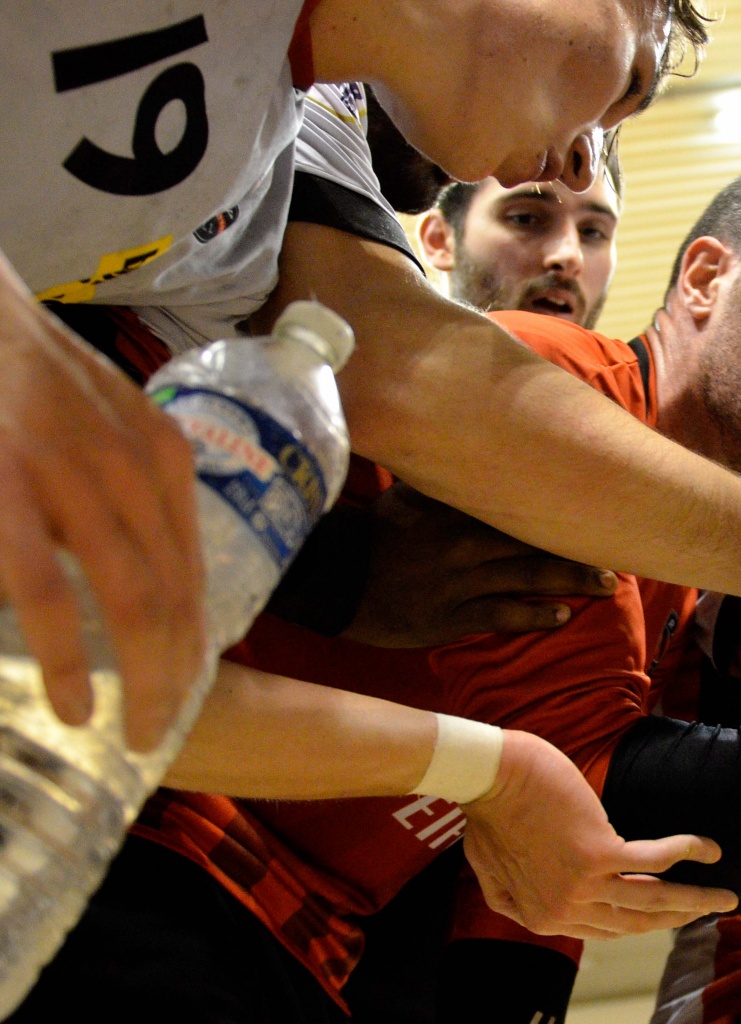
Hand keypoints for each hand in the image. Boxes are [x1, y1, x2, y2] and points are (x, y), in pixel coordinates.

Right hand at [0, 255, 202, 750]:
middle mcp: (134, 467)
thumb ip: (123, 486)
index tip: (184, 685)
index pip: (191, 565)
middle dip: (175, 673)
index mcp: (159, 453)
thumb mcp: (97, 419)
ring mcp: (73, 478)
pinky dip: (69, 659)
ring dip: (141, 678)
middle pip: (175, 594)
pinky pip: (49, 595)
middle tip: (161, 730)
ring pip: (132, 601)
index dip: (193, 636)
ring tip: (134, 731)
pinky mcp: (10, 492)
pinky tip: (77, 703)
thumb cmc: (16, 374)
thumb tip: (140, 568)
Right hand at [344, 483, 617, 646]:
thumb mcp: (410, 494)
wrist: (335, 579)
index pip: (524, 506)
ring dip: (571, 582)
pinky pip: (501, 615)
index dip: (566, 510)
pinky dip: (534, 616)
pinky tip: (562, 616)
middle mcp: (466, 542)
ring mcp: (461, 582)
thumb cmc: (378, 534)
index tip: (604, 511)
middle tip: (621, 555)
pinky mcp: (451, 617)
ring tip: (606, 586)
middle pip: (535, 544)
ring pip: (527, 579)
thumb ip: (449, 481)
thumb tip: (487, 447)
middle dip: (581, 550)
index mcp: (459, 510)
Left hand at [461, 730, 737, 938]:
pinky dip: (687, 851)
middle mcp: (566, 911)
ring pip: (654, 902)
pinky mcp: (600, 855)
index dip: (643, 924)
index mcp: (543, 917)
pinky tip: (710, 848)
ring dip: (696, 900)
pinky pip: (656, 860)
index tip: (670, 914)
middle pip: (637, 924)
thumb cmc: (488, 811)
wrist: (488, 777)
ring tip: (725, 896)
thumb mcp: (489, 873)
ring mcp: (585, 886)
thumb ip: (509, 897)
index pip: (605, 930)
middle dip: (679, 918)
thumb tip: (530, 907)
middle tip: (711, 909)